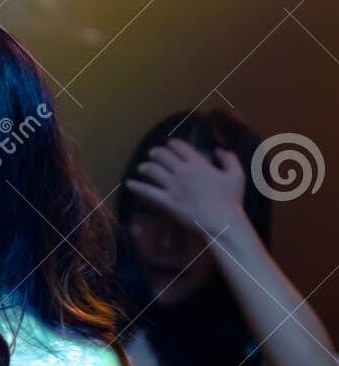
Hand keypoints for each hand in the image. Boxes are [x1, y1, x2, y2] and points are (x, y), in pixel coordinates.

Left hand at [125, 138, 250, 240]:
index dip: (172, 143)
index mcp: (198, 164)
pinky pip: (146, 191)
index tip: (170, 144)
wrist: (221, 221)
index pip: (180, 146)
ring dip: (145, 167)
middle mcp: (183, 172)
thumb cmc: (231, 199)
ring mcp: (173, 186)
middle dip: (156, 152)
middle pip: (162, 155)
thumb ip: (229, 159)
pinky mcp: (166, 201)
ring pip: (152, 170)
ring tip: (142, 168)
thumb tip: (220, 149)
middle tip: (154, 154)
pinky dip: (136, 186)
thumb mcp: (237, 175)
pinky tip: (129, 184)